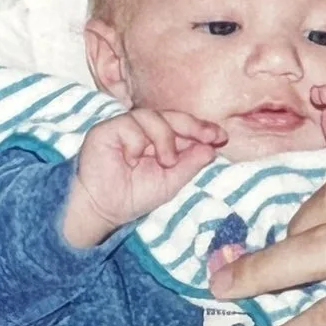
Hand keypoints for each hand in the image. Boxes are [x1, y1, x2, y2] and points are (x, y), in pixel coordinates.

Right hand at [63, 109, 223, 247]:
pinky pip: (128, 125)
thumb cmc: (134, 196)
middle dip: (192, 126)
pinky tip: (132, 160)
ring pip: (151, 116)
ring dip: (164, 138)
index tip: (221, 137)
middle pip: (170, 115)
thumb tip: (211, 148)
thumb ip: (190, 163)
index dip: (202, 128)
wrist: (103, 210)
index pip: (181, 125)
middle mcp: (141, 130)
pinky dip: (136, 143)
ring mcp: (123, 127)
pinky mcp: (105, 130)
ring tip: (166, 161)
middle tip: (208, 137)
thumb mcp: (171, 181)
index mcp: (158, 139)